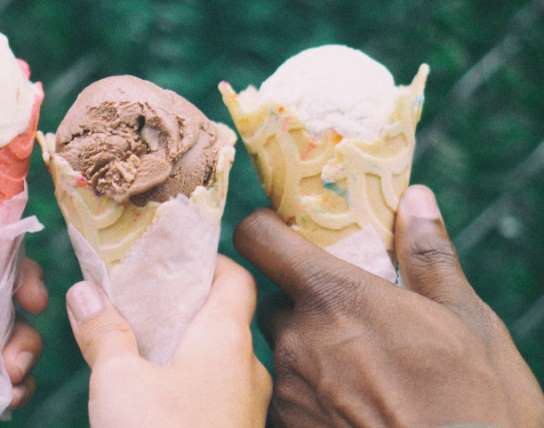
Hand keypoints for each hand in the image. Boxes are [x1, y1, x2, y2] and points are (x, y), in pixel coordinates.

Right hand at [65, 256, 271, 427]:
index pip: (235, 276)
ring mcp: (245, 406)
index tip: (170, 255)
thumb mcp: (118, 380)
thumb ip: (103, 330)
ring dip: (181, 342)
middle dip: (182, 302)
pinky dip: (185, 376)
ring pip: (216, 357)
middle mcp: (246, 366)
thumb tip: (85, 291)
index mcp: (226, 337)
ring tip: (137, 337)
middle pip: (223, 315)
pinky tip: (151, 387)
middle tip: (140, 294)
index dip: (206, 259)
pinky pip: (213, 390)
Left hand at [235, 185, 543, 426]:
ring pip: (283, 351)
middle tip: (349, 317)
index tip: (283, 233)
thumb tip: (416, 201)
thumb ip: (429, 257)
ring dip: (310, 351)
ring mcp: (288, 388)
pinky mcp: (287, 426)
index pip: (258, 239)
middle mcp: (296, 339)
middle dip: (303, 303)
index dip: (265, 230)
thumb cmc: (473, 406)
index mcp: (333, 296)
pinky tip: (354, 407)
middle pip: (275, 301)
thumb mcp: (468, 322)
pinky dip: (312, 394)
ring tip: (363, 371)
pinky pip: (288, 396)